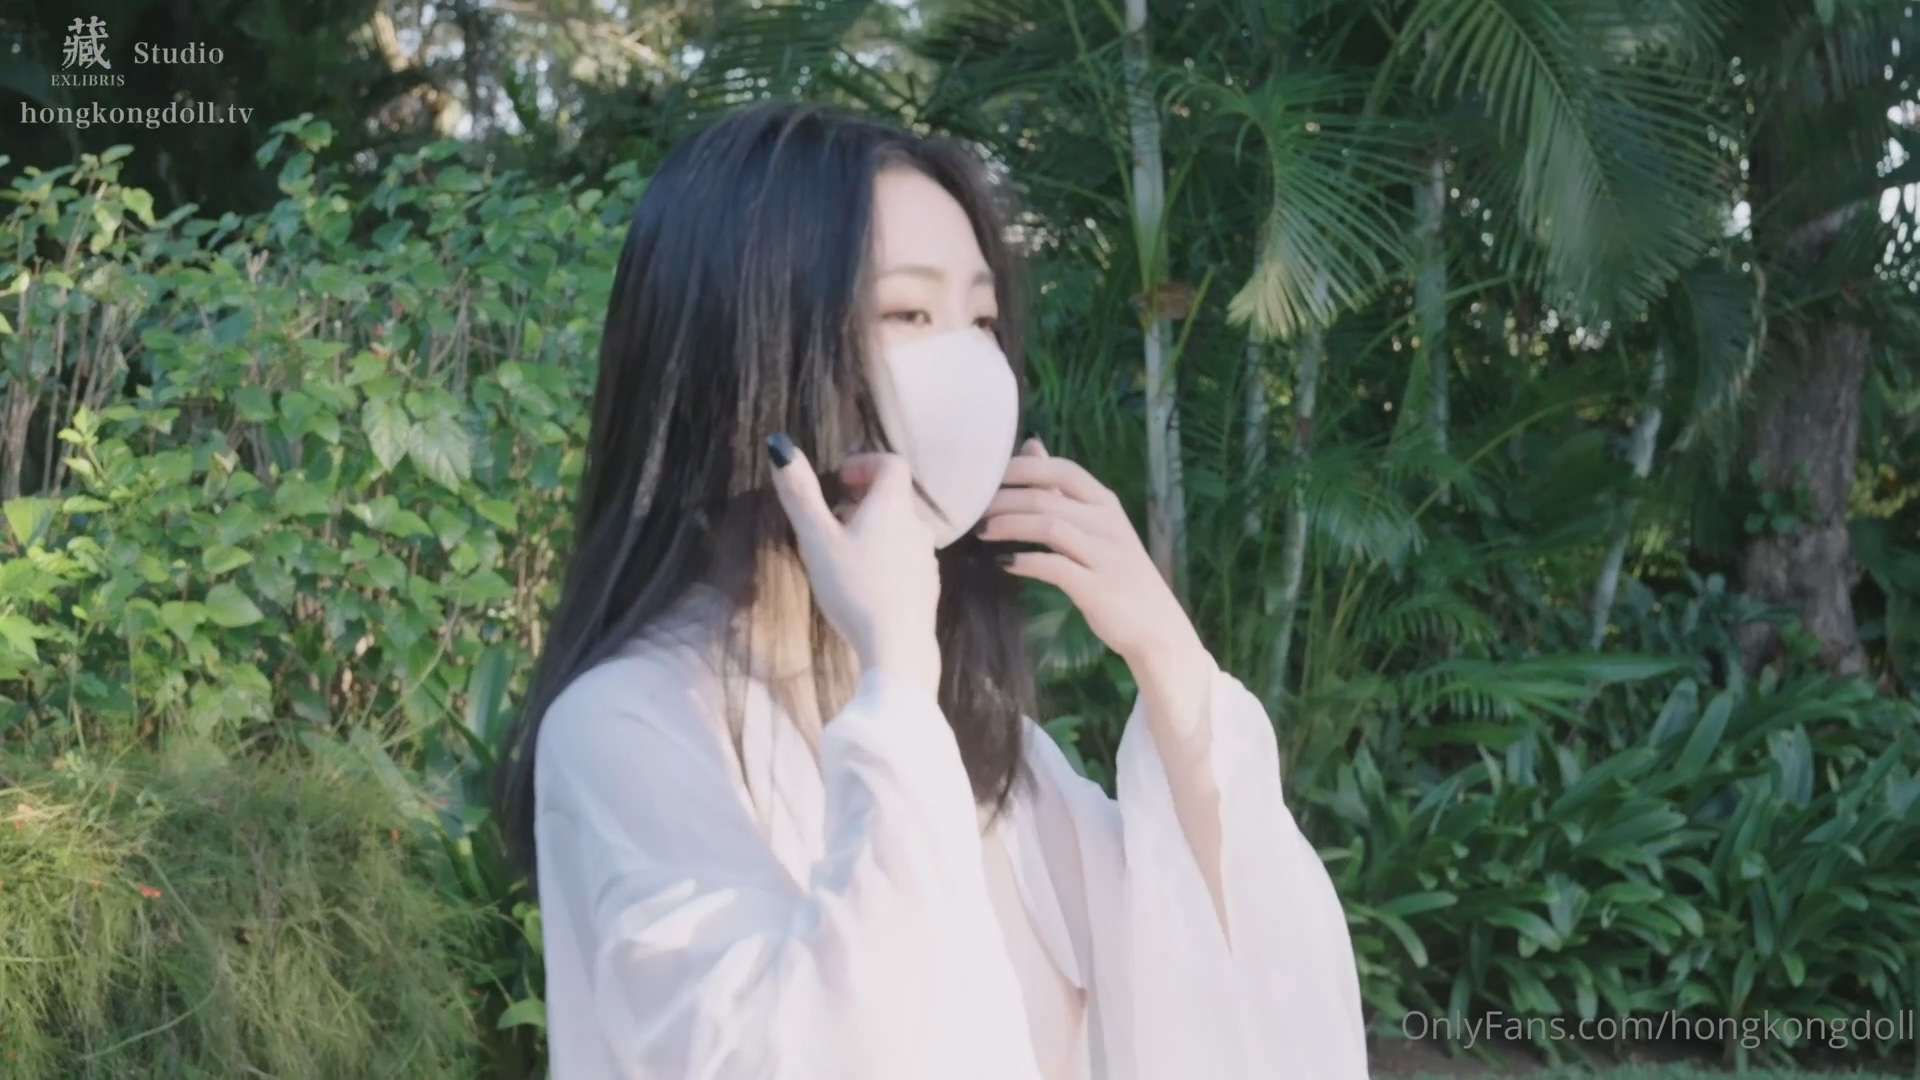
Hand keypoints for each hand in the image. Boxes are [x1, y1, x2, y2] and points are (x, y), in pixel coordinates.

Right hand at [766, 433, 941, 695]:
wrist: (897, 645)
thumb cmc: (854, 587)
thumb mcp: (817, 539)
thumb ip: (801, 494)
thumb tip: (781, 445)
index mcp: (893, 506)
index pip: (891, 463)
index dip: (865, 463)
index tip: (838, 481)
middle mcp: (917, 524)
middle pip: (894, 496)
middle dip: (862, 498)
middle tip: (831, 518)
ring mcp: (926, 557)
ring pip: (899, 527)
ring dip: (872, 528)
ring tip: (842, 551)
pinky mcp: (926, 585)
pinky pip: (905, 555)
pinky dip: (884, 553)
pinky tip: (863, 581)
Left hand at [978, 437, 1204, 667]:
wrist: (1156, 627)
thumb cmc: (1117, 573)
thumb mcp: (1095, 525)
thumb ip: (1061, 490)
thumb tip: (1031, 446)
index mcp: (1106, 503)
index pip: (1062, 470)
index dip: (1021, 468)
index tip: (988, 477)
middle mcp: (1107, 523)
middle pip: (1047, 497)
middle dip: (1003, 500)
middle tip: (973, 510)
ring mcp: (1104, 555)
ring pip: (1049, 526)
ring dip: (1009, 526)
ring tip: (983, 533)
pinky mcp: (1096, 588)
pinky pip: (1055, 567)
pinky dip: (1026, 562)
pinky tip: (1005, 564)